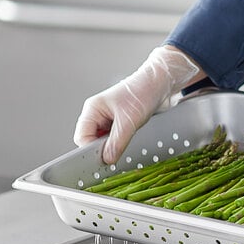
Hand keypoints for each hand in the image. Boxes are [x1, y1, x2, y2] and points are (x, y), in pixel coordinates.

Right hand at [74, 45, 202, 163]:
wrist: (161, 84)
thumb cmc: (142, 92)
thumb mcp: (129, 121)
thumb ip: (117, 142)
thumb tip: (107, 159)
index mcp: (93, 109)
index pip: (81, 137)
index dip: (91, 150)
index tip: (103, 159)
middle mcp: (98, 114)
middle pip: (91, 140)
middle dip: (102, 149)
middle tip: (115, 155)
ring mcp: (109, 118)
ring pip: (104, 141)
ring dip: (113, 146)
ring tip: (124, 144)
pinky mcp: (121, 122)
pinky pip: (115, 138)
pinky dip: (120, 143)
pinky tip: (128, 142)